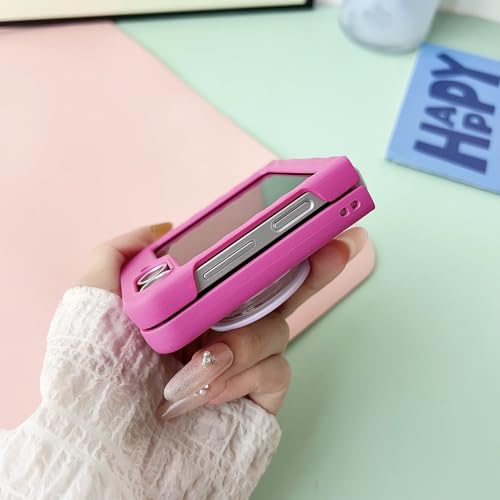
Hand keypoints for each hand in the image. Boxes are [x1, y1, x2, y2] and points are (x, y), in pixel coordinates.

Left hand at [78, 223, 365, 418]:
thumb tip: (162, 228)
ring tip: (199, 364)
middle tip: (338, 245)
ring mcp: (244, 361)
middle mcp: (223, 326)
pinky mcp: (258, 394)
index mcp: (193, 302)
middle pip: (282, 288)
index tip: (304, 216)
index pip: (241, 264)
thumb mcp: (94, 303)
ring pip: (276, 328)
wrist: (108, 447)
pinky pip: (275, 369)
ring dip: (240, 343)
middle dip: (315, 266)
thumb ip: (118, 254)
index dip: (274, 240)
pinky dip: (241, 376)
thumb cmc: (97, 376)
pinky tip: (206, 391)